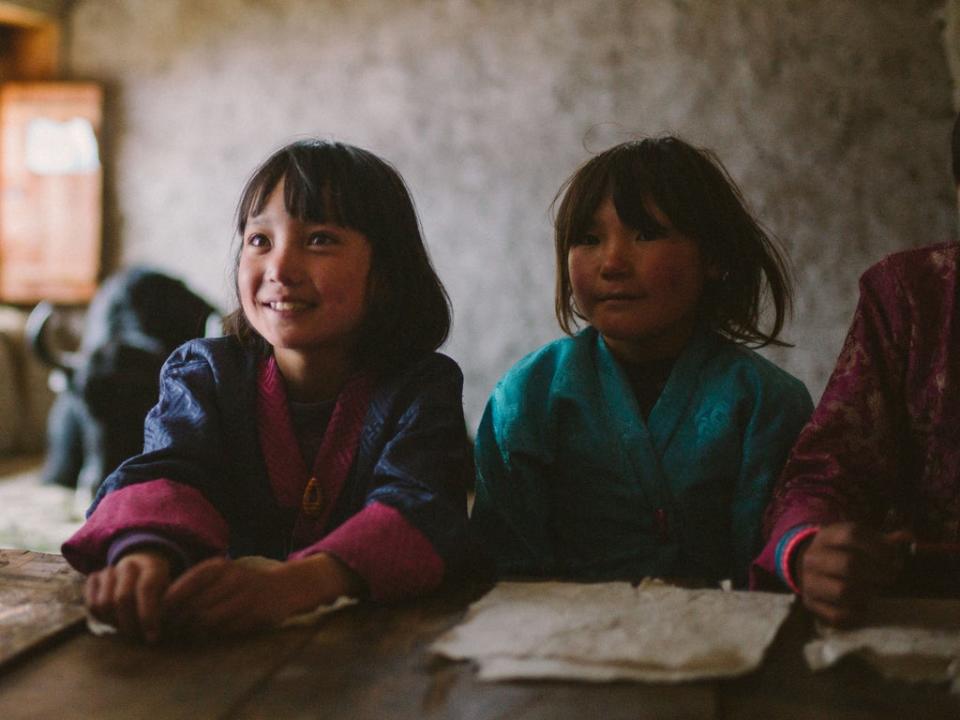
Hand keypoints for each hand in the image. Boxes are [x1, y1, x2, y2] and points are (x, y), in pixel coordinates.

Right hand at [85, 550, 172, 642]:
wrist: (140, 569)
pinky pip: (91, 604)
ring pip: (103, 603)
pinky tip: (114, 620)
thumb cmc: (159, 589)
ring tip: (126, 628)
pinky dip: (101, 618)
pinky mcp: (94, 578)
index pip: (146, 588)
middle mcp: (129, 565)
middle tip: (137, 637)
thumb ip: (166, 609)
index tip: (152, 637)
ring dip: (114, 622)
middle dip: (130, 623)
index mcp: (152, 566)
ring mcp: (110, 570)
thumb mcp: (170, 595)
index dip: (148, 615)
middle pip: (122, 598)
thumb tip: (156, 633)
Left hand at [163, 554, 361, 636]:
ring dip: (191, 632)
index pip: (182, 587)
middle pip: (190, 607)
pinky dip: (212, 636)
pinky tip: (209, 637)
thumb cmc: (246, 583)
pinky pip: (224, 630)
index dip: (166, 606)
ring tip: (185, 637)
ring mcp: (244, 596)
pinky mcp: (255, 613)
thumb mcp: (222, 575)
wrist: (290, 585)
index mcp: (218, 566)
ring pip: (205, 620)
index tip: (158, 618)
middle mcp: (230, 578)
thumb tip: (161, 608)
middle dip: (176, 623)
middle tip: (168, 634)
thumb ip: (196, 587)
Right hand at [796, 522, 909, 624]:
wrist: (809, 570)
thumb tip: (908, 537)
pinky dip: (856, 614)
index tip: (894, 558)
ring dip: (867, 593)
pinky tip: (862, 606)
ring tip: (874, 590)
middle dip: (878, 572)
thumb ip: (883, 541)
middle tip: (890, 577)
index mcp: (826, 537)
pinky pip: (838, 615)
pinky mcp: (810, 603)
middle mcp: (813, 557)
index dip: (879, 546)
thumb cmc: (842, 554)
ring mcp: (809, 581)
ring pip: (843, 591)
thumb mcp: (857, 542)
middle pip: (849, 564)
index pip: (852, 534)